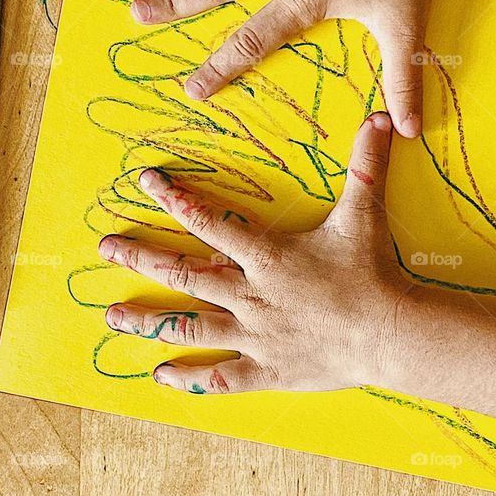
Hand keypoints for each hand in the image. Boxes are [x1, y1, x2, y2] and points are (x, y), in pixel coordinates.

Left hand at [98, 113, 403, 393]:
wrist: (390, 333)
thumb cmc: (373, 273)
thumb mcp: (365, 214)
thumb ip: (366, 165)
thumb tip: (381, 117)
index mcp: (267, 257)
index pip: (210, 222)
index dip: (175, 199)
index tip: (146, 181)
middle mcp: (251, 295)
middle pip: (185, 274)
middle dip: (142, 258)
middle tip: (106, 248)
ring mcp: (256, 336)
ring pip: (191, 326)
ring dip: (149, 320)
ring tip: (113, 315)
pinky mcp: (269, 370)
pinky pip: (221, 377)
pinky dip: (190, 378)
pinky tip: (160, 375)